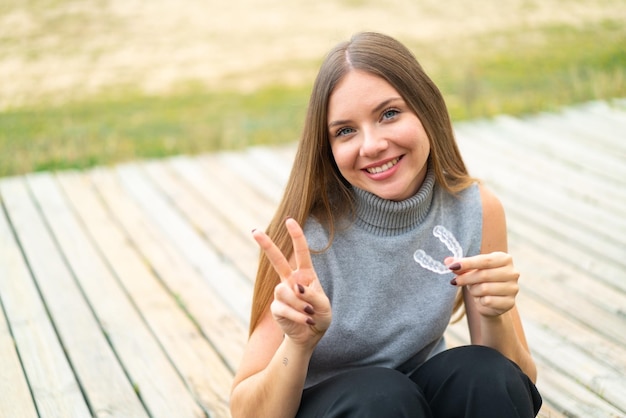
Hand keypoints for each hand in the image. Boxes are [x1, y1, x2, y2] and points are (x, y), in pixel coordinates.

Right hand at [252, 218, 331, 347]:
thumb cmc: (320, 316)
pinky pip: (283, 308)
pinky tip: (305, 321)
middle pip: (277, 260)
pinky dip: (297, 316)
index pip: (301, 253)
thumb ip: (312, 295)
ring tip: (309, 313)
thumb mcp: (323, 306)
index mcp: (305, 275)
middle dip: (266, 245)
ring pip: (284, 291)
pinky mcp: (275, 308)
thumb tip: (296, 287)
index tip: (290, 221)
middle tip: (254, 231)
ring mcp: (281, 293)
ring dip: (300, 304)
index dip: (296, 236)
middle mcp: (291, 281)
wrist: (309, 336)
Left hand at [447, 252, 519, 316]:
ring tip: (473, 290)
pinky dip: (480, 300)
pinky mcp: (510, 303)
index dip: (467, 263)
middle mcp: (512, 272)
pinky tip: (481, 299)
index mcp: (504, 259)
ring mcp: (513, 288)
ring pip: (485, 288)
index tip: (452, 267)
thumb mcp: (470, 270)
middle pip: (484, 274)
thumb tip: (447, 261)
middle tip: (455, 281)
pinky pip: (488, 301)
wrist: (490, 302)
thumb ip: (460, 265)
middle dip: (466, 278)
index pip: (484, 260)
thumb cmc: (480, 280)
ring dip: (473, 290)